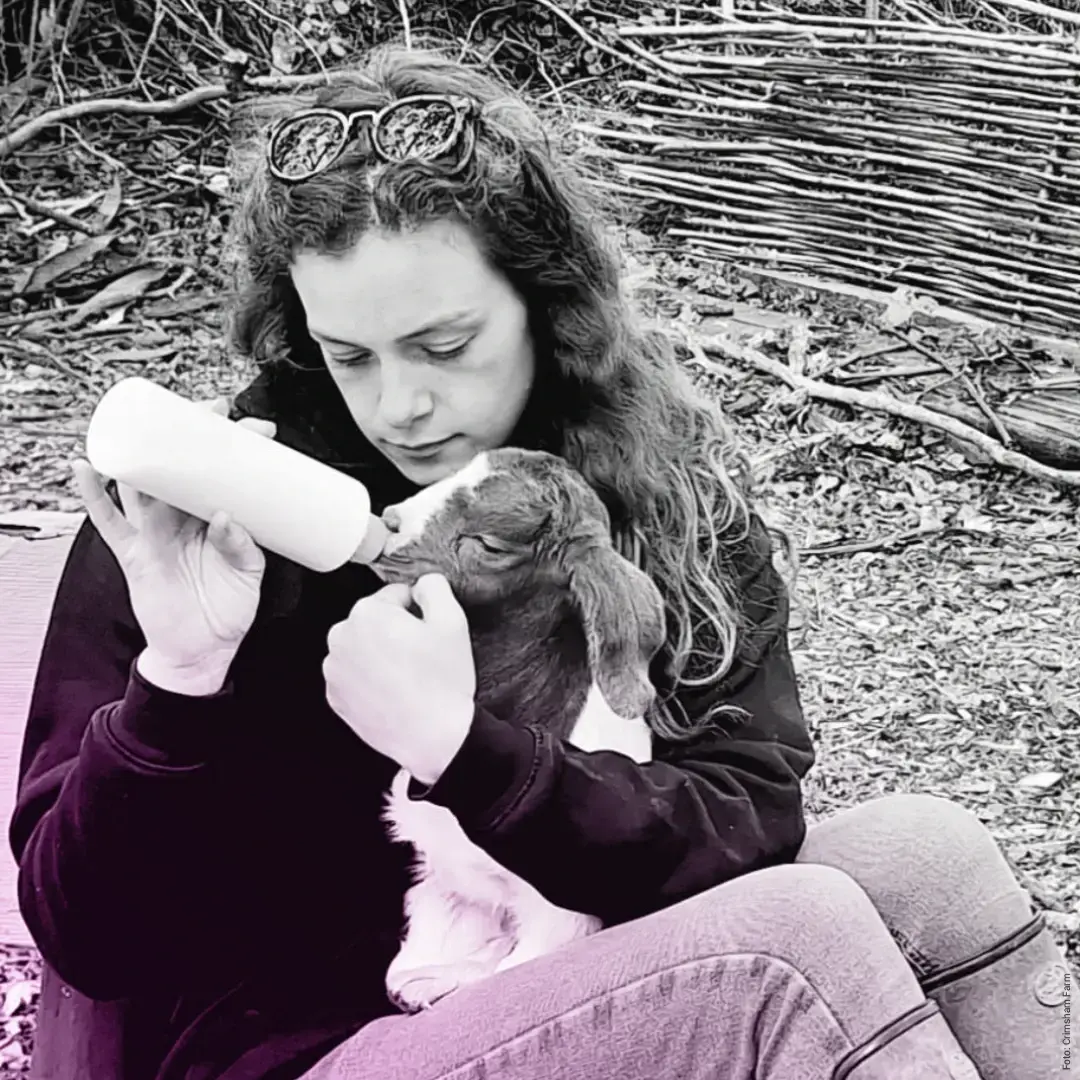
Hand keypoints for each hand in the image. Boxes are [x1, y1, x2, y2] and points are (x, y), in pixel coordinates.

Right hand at [72, 397, 277, 683]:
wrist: (203, 650)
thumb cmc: (228, 609)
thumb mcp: (248, 575)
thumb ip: (240, 547)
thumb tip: (227, 517)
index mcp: (211, 519)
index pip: (219, 476)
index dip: (232, 450)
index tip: (255, 427)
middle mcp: (180, 520)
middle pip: (178, 469)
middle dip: (189, 437)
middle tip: (208, 409)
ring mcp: (153, 533)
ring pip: (142, 485)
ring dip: (143, 455)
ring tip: (145, 424)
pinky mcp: (132, 553)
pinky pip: (108, 521)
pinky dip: (92, 496)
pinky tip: (84, 469)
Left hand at [323, 574, 476, 784]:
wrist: (433, 737)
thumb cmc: (442, 681)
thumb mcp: (452, 622)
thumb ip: (434, 588)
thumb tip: (421, 584)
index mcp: (368, 612)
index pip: (396, 595)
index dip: (418, 612)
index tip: (429, 633)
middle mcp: (341, 637)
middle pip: (374, 621)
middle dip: (395, 632)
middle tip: (420, 657)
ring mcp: (334, 669)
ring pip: (362, 647)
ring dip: (381, 655)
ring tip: (407, 677)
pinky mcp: (335, 696)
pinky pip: (354, 675)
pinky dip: (370, 679)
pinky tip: (393, 692)